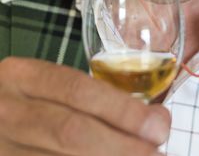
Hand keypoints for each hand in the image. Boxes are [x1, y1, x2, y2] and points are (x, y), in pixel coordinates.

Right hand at [0, 57, 169, 154]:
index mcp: (21, 76)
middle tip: (157, 153)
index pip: (77, 89)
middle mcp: (8, 110)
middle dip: (121, 145)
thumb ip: (86, 96)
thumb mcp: (41, 85)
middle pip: (71, 131)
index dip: (121, 110)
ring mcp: (2, 147)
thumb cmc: (22, 100)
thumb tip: (152, 118)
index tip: (157, 124)